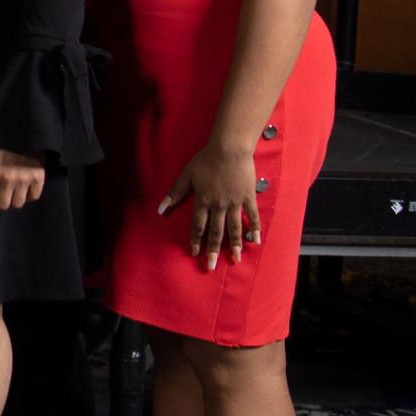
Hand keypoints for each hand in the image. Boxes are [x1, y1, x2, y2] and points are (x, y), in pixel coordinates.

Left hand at [0, 144, 46, 215]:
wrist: (22, 133)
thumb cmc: (2, 145)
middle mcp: (7, 179)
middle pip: (3, 205)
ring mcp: (24, 179)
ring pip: (18, 204)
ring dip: (13, 201)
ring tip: (12, 195)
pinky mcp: (38, 178)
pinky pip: (33, 197)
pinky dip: (28, 197)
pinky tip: (24, 192)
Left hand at [159, 140, 262, 269]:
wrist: (229, 149)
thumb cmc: (205, 160)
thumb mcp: (185, 176)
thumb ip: (174, 193)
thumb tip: (160, 209)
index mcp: (202, 201)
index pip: (198, 225)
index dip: (196, 239)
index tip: (195, 253)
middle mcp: (219, 205)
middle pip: (215, 231)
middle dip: (213, 250)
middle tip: (211, 266)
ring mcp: (235, 202)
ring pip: (234, 228)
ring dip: (234, 245)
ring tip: (236, 259)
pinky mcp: (248, 197)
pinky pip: (252, 216)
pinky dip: (255, 228)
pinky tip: (255, 241)